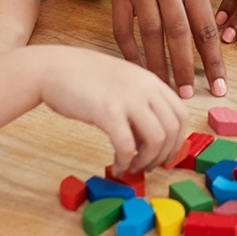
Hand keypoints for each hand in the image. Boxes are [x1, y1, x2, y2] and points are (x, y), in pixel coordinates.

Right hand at [35, 45, 187, 175]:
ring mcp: (127, 98)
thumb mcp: (124, 82)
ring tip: (133, 167)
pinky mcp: (107, 111)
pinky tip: (116, 166)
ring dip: (147, 161)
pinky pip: (127, 146)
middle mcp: (144, 87)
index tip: (166, 155)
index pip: (181, 114)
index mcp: (151, 80)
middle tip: (149, 166)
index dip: (178, 140)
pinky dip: (125, 162)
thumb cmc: (86, 78)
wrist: (55, 68)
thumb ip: (142, 102)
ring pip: (156, 139)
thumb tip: (155, 137)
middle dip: (165, 155)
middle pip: (172, 129)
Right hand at [107, 0, 225, 98]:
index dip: (214, 59)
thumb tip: (215, 50)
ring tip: (165, 88)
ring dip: (158, 64)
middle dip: (184, 66)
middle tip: (189, 95)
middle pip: (178, 31)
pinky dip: (130, 52)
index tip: (220, 86)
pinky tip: (139, 70)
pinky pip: (123, 29)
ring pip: (151, 32)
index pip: (206, 26)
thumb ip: (201, 9)